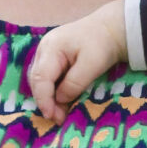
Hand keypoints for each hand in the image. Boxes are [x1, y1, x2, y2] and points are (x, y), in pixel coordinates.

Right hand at [29, 2, 130, 122]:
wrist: (110, 28)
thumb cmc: (102, 44)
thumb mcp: (92, 65)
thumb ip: (74, 83)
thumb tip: (59, 100)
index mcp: (51, 48)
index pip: (40, 78)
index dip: (44, 99)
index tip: (52, 116)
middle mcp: (43, 49)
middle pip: (36, 80)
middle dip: (45, 101)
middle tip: (59, 119)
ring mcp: (46, 53)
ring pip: (39, 80)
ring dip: (48, 98)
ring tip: (60, 113)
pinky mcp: (52, 58)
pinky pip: (47, 77)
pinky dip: (52, 91)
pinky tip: (62, 101)